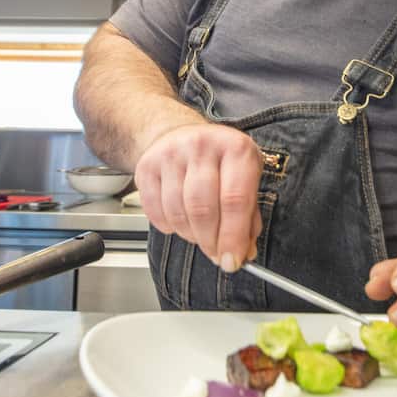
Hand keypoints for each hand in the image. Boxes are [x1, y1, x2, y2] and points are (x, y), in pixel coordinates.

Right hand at [135, 123, 262, 269]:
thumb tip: (245, 252)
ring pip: (179, 213)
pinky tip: (180, 221)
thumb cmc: (218, 160)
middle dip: (211, 242)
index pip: (235, 200)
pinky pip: (156, 211)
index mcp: (236, 149)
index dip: (233, 237)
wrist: (179, 134)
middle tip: (217, 255)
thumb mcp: (245, 178)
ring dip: (191, 235)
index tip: (233, 261)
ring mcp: (171, 154)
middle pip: (203, 209)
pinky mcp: (147, 166)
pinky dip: (169, 226)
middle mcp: (203, 146)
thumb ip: (248, 216)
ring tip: (200, 234)